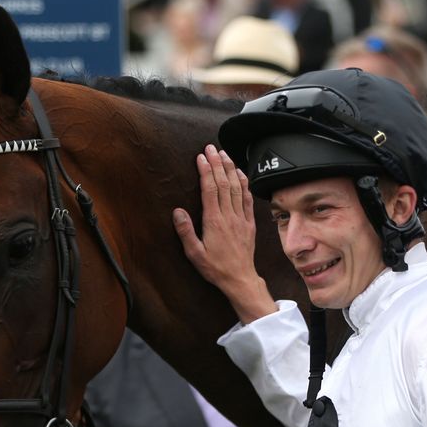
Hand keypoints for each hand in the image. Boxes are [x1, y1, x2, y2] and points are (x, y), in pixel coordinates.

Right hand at [173, 144, 276, 322]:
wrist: (240, 279)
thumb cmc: (215, 268)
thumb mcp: (194, 253)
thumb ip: (185, 231)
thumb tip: (177, 211)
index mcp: (214, 221)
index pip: (209, 189)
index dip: (205, 170)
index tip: (201, 157)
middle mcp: (228, 216)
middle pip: (223, 183)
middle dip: (217, 163)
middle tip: (211, 147)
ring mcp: (240, 218)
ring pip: (235, 187)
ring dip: (230, 168)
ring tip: (224, 153)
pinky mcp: (249, 222)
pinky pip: (247, 198)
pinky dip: (244, 183)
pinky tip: (240, 173)